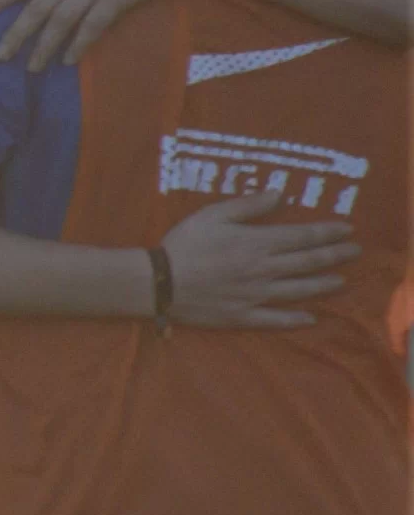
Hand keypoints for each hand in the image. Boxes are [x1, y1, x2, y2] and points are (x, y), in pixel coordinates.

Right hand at [160, 193, 356, 329]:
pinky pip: (275, 319)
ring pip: (299, 290)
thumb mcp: (213, 214)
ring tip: (341, 281)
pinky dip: (295, 319)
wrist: (160, 282)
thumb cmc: (185, 243)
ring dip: (323, 284)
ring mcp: (257, 295)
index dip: (328, 232)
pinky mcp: (244, 315)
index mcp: (258, 243)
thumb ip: (249, 205)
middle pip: (308, 262)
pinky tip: (310, 318)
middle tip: (355, 252)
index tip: (348, 229)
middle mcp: (265, 270)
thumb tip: (280, 195)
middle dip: (335, 255)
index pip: (303, 236)